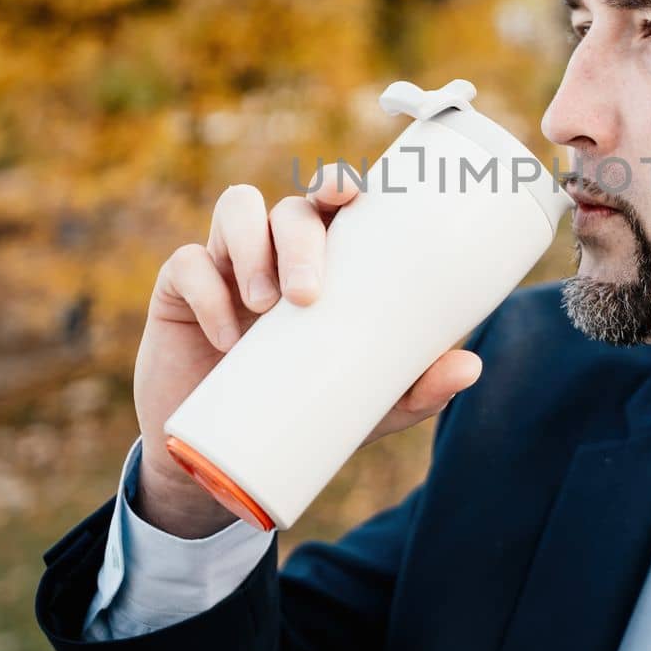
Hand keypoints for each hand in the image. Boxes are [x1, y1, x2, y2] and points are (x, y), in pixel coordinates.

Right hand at [132, 164, 483, 537]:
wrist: (222, 468)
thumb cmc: (305, 411)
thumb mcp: (366, 406)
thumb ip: (416, 388)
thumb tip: (472, 366)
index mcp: (326, 261)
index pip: (332, 203)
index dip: (340, 183)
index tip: (353, 192)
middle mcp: (277, 251)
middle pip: (288, 208)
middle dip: (300, 238)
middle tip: (309, 294)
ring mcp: (227, 265)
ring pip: (237, 212)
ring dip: (252, 249)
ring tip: (266, 305)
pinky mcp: (179, 291)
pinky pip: (188, 265)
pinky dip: (207, 291)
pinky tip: (226, 334)